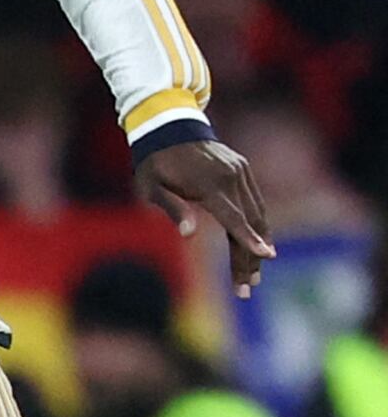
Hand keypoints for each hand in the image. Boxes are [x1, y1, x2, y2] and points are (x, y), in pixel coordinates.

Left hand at [134, 137, 275, 296]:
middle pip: (248, 222)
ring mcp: (240, 172)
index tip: (265, 257)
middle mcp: (231, 177)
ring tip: (251, 277)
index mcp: (209, 184)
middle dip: (249, 257)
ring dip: (257, 245)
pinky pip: (255, 202)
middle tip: (246, 289)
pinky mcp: (243, 170)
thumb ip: (172, 209)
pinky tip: (255, 247)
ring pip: (257, 214)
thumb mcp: (150, 187)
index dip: (248, 239)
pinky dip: (257, 225)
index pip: (234, 217)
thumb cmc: (153, 163)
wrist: (169, 126)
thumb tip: (189, 235)